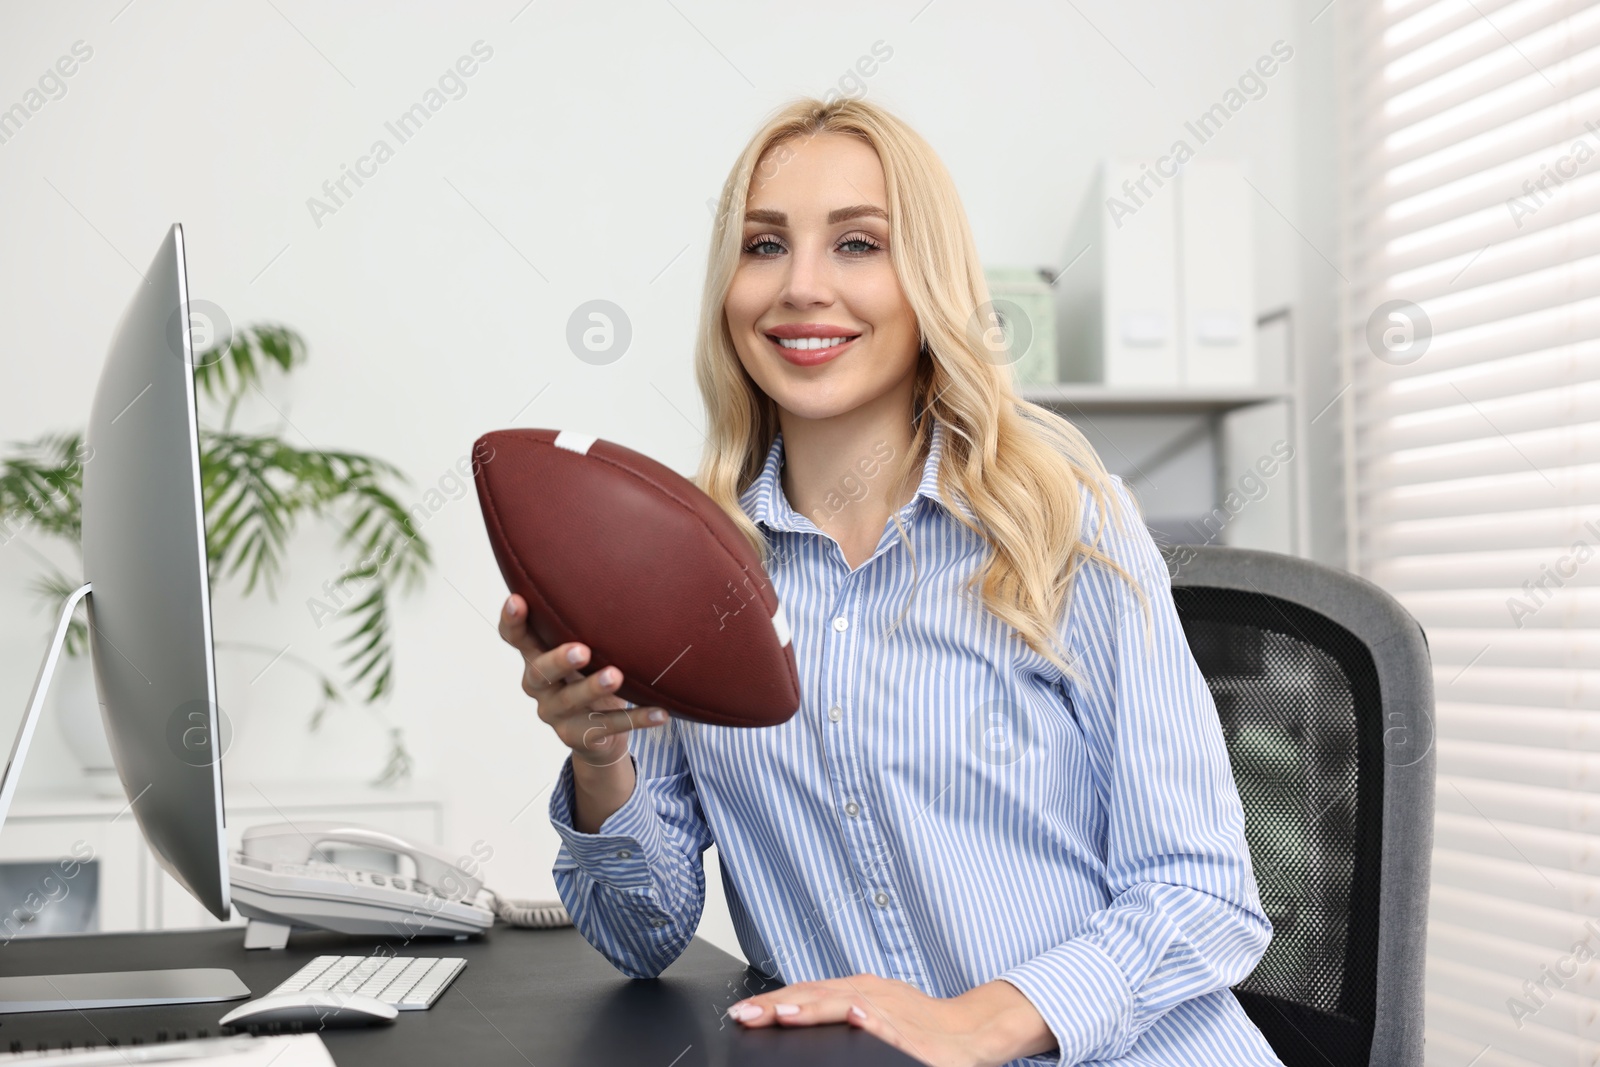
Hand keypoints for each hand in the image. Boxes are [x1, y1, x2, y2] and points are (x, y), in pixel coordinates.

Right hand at [497, 594, 666, 768]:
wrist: (599, 733)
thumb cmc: (591, 673)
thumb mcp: (586, 645)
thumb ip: (587, 621)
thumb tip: (629, 570)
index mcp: (537, 655)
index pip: (515, 638)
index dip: (512, 621)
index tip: (517, 600)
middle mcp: (540, 685)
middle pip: (539, 672)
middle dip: (559, 660)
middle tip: (582, 650)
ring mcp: (556, 713)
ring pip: (572, 701)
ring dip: (595, 688)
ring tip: (617, 676)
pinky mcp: (578, 736)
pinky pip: (609, 727)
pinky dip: (637, 719)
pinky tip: (660, 713)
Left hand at [724, 974, 1054, 1066]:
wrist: (974, 1031)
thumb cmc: (920, 1024)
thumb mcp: (874, 1008)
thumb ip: (836, 1009)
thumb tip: (790, 1011)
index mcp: (858, 991)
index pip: (807, 993)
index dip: (771, 1001)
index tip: (737, 1013)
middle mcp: (873, 996)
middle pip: (820, 995)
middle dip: (780, 1005)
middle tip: (746, 1014)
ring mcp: (895, 1014)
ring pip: (850, 1006)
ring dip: (816, 1008)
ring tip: (785, 1012)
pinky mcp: (917, 1038)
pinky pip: (895, 1030)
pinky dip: (876, 1023)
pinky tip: (858, 1018)